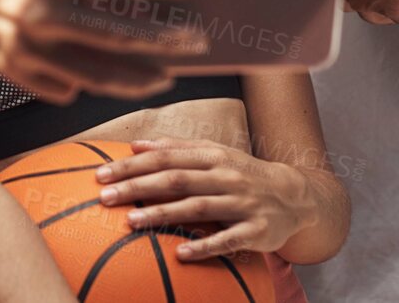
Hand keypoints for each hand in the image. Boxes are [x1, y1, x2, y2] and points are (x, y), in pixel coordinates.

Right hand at [0, 0, 207, 103]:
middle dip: (164, 39)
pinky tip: (110, 80)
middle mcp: (36, 7)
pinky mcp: (8, 65)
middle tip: (199, 40)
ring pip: (93, 72)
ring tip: (167, 75)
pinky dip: (87, 86)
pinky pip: (58, 85)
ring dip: (136, 76)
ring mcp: (21, 43)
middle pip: (116, 32)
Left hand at [94, 139, 315, 261]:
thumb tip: (135, 145)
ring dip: (163, 214)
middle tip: (105, 197)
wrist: (296, 196)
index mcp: (212, 156)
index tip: (101, 174)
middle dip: (138, 187)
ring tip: (131, 222)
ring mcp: (242, 203)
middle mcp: (226, 176)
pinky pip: (228, 240)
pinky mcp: (257, 231)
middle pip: (176, 179)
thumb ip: (176, 148)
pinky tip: (180, 254)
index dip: (132, 165)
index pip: (165, 157)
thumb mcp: (214, 153)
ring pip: (197, 208)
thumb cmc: (243, 173)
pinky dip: (204, 246)